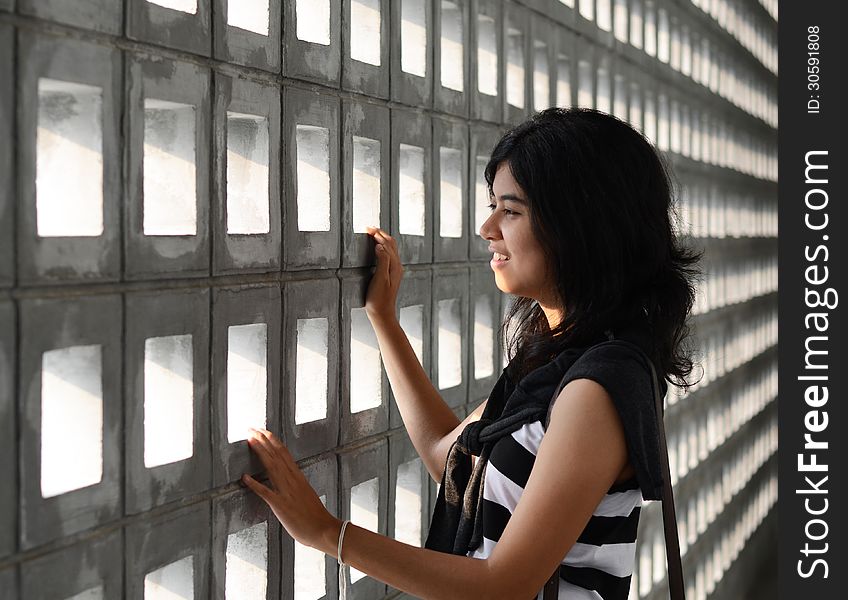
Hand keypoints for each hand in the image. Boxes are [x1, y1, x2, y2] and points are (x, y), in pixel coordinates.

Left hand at [242, 428, 340, 552]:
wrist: (324, 529)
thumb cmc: (316, 516)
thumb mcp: (306, 494)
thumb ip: (296, 485)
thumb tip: (288, 479)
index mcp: (299, 476)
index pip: (284, 452)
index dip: (272, 440)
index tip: (263, 430)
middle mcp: (293, 480)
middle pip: (276, 454)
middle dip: (263, 440)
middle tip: (251, 428)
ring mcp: (287, 491)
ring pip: (272, 466)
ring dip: (260, 452)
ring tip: (250, 440)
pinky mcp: (281, 505)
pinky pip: (266, 492)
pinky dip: (254, 484)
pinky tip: (244, 477)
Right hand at [364, 226, 402, 322]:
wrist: (382, 313)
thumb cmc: (379, 299)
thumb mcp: (380, 279)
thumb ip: (382, 261)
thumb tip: (380, 246)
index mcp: (395, 266)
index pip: (387, 244)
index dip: (378, 234)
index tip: (367, 229)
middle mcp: (397, 266)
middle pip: (391, 244)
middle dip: (381, 234)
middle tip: (368, 229)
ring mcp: (395, 270)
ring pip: (391, 249)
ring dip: (382, 240)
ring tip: (372, 234)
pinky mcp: (391, 274)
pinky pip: (388, 255)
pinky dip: (382, 247)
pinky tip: (376, 249)